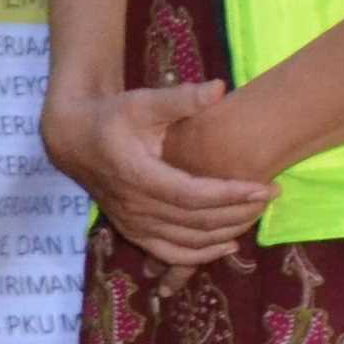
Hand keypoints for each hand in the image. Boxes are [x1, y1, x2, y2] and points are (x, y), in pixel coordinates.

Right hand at [47, 79, 272, 268]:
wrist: (73, 140)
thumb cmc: (112, 117)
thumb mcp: (142, 101)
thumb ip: (181, 99)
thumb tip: (220, 88)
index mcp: (136, 174)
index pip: (193, 195)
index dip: (231, 194)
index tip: (265, 186)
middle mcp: (134, 206)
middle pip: (196, 221)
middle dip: (239, 211)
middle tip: (270, 196)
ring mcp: (132, 223)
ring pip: (187, 242)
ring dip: (226, 232)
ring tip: (255, 214)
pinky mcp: (133, 232)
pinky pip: (171, 254)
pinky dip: (202, 255)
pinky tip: (228, 244)